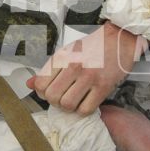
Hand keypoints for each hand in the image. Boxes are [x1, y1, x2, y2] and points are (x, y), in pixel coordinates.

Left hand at [27, 21, 143, 115]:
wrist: (119, 39)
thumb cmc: (93, 46)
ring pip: (67, 105)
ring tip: (74, 100)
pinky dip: (83, 110)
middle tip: (63, 97)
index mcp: (62, 57)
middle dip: (55, 102)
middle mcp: (73, 66)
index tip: (50, 92)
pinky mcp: (103, 86)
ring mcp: (89, 77)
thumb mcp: (67, 52)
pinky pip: (85, 109)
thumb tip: (29, 84)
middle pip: (52, 97)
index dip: (42, 93)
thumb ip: (48, 69)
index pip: (41, 84)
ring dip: (69, 107)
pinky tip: (86, 102)